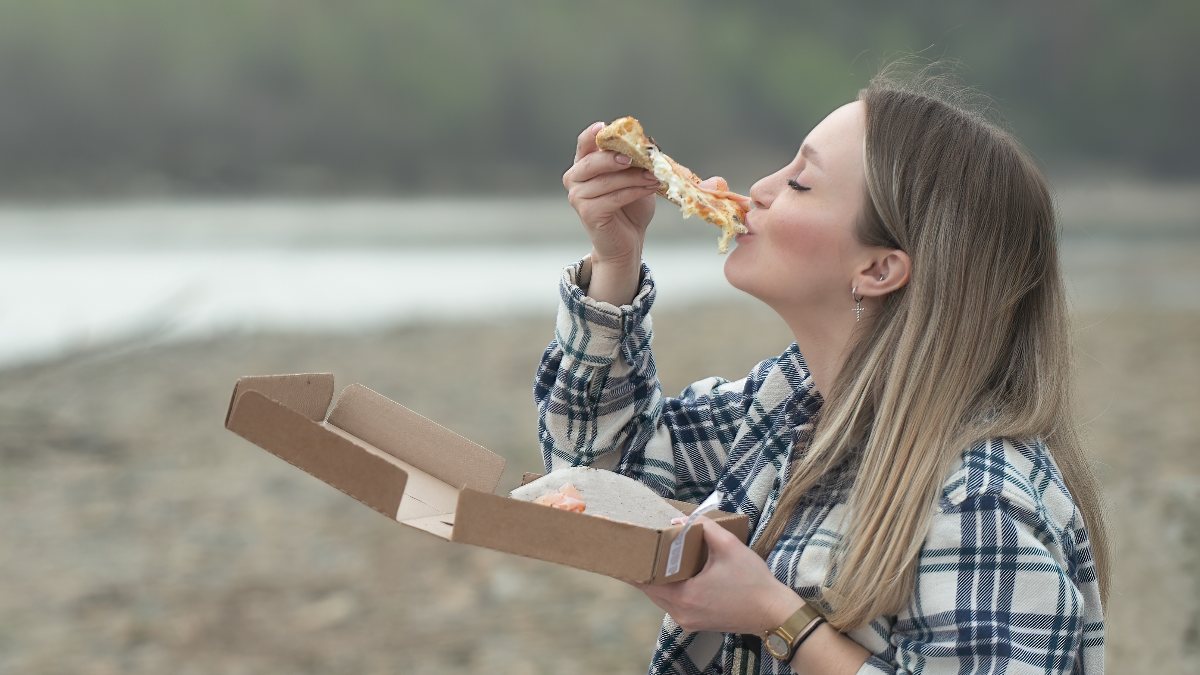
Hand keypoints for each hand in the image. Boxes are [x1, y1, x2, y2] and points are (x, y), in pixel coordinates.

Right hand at [562, 121, 660, 265]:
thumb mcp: (635, 178)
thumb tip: (647, 144)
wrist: (628, 240)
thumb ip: (635, 161)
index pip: (584, 144)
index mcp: (584, 164)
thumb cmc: (631, 207)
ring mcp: (578, 197)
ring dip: (634, 177)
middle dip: (615, 157)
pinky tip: (649, 188)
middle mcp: (575, 179)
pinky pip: (613, 197)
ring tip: (655, 177)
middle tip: (637, 157)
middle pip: (592, 161)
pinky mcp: (587, 213)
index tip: (604, 126)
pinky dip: (634, 192)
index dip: (592, 134)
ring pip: (607, 181)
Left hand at [628, 516, 796, 634]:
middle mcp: (681, 613)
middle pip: (651, 590)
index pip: (646, 582)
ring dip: (659, 580)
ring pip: (662, 598)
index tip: (625, 552)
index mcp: (684, 596)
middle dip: (645, 570)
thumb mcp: (729, 547)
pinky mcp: (697, 623)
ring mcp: (688, 621)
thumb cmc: (753, 580)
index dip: (634, 566)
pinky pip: (675, 604)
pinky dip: (671, 589)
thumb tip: (681, 520)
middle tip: (638, 550)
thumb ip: (704, 529)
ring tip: (654, 558)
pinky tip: (675, 573)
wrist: (774, 612)